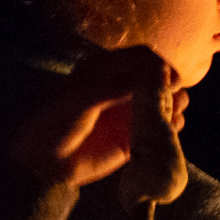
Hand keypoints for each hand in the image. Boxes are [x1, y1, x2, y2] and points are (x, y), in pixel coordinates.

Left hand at [10, 46, 184, 187]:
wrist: (44, 161)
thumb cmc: (56, 121)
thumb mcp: (86, 97)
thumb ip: (122, 85)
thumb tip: (159, 73)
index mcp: (106, 70)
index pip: (143, 58)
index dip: (160, 66)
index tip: (173, 80)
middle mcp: (121, 87)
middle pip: (159, 78)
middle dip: (171, 86)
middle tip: (174, 99)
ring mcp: (130, 112)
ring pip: (164, 101)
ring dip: (175, 104)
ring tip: (173, 113)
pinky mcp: (135, 135)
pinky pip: (161, 126)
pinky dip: (171, 126)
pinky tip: (170, 128)